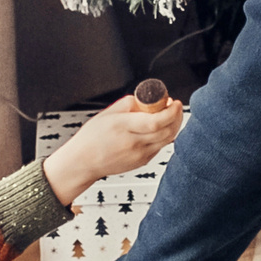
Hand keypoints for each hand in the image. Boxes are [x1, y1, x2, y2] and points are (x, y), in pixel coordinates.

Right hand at [42, 92, 182, 203]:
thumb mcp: (107, 113)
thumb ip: (129, 103)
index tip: (174, 102)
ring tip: (169, 115)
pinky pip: (160, 146)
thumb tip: (147, 99)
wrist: (83, 162)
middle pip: (167, 131)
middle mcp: (133, 143)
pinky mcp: (143, 162)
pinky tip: (159, 127)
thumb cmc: (91, 138)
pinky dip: (164, 135)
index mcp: (123, 127)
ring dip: (173, 125)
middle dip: (176, 116)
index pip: (156, 121)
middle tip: (174, 106)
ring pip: (167, 139)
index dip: (171, 111)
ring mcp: (140, 155)